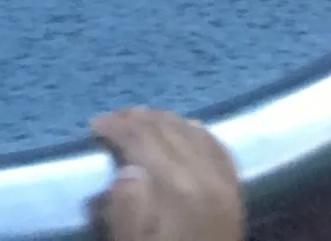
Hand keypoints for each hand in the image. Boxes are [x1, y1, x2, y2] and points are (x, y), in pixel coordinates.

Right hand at [89, 108, 243, 240]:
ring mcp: (225, 184)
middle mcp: (206, 177)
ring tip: (139, 120)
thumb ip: (126, 212)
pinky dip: (199, 132)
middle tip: (110, 120)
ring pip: (193, 131)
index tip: (93, 127)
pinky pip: (219, 148)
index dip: (116, 127)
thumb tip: (127, 169)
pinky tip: (187, 128)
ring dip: (163, 120)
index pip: (142, 139)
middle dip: (135, 118)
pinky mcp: (236, 195)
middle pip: (167, 129)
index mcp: (178, 189)